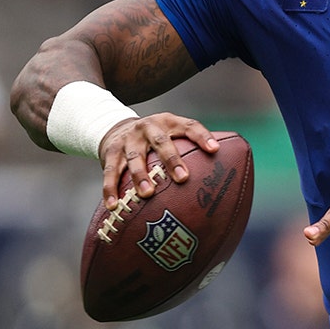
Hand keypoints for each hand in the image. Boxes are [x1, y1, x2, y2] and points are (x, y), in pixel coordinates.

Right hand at [97, 112, 217, 210]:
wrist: (115, 127)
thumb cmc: (154, 138)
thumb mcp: (170, 134)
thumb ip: (190, 150)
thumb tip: (220, 180)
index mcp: (169, 122)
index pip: (190, 125)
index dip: (203, 136)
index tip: (215, 150)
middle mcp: (149, 127)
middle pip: (161, 142)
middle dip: (172, 160)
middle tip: (182, 178)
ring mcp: (129, 139)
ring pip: (134, 157)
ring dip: (140, 175)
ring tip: (147, 193)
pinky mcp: (110, 151)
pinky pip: (110, 172)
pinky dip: (110, 189)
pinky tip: (114, 205)